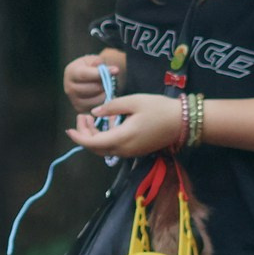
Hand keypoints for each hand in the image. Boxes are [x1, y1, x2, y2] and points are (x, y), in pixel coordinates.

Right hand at [62, 48, 126, 108]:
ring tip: (107, 87)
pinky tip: (103, 94)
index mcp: (71, 72)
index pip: (84, 75)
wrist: (86, 77)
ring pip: (96, 99)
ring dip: (105, 94)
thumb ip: (102, 64)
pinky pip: (96, 107)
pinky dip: (103, 102)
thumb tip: (114, 70)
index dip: (100, 74)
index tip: (115, 71)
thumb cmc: (91, 67)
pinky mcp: (80, 108)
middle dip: (105, 84)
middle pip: (92, 88)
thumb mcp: (95, 61)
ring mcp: (73, 99)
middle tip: (111, 80)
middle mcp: (69, 87)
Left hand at [68, 94, 183, 158]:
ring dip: (94, 136)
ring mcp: (130, 153)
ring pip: (104, 149)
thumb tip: (95, 113)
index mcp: (121, 138)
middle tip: (82, 117)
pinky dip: (105, 138)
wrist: (184, 122)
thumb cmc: (160, 109)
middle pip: (96, 148)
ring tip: (91, 119)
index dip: (78, 137)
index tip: (69, 128)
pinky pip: (114, 148)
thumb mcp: (134, 101)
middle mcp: (124, 150)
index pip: (92, 143)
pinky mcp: (136, 151)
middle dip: (84, 134)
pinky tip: (108, 124)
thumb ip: (112, 107)